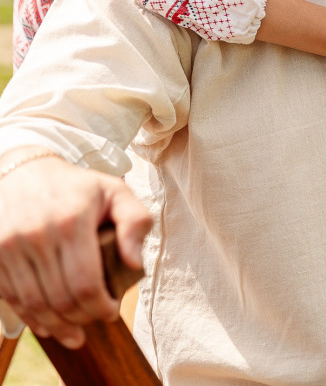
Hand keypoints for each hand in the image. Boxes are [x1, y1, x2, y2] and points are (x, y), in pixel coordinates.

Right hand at [0, 152, 150, 347]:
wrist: (24, 172)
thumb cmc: (76, 187)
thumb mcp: (114, 191)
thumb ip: (134, 222)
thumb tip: (134, 262)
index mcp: (71, 220)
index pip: (85, 283)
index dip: (100, 307)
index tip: (111, 312)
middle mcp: (38, 235)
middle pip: (61, 299)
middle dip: (82, 318)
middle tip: (95, 319)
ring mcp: (11, 247)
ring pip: (35, 305)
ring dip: (58, 325)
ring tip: (74, 331)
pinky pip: (13, 299)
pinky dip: (33, 318)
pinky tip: (49, 325)